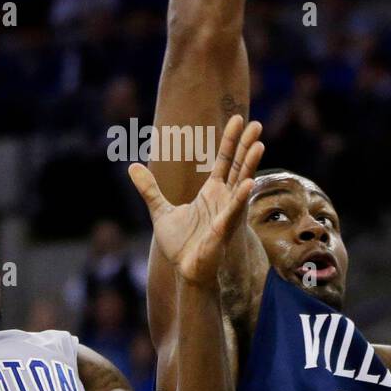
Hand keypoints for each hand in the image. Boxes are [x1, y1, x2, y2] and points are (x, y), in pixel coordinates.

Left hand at [129, 116, 264, 287]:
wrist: (184, 270)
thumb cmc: (180, 245)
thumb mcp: (160, 211)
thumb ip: (149, 189)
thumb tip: (132, 166)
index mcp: (212, 192)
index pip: (225, 160)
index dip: (230, 140)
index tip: (237, 119)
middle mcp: (224, 198)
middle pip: (238, 166)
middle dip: (246, 145)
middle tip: (256, 123)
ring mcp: (227, 212)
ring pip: (241, 183)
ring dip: (249, 165)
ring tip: (258, 144)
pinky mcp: (223, 228)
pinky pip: (234, 210)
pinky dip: (241, 197)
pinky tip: (249, 182)